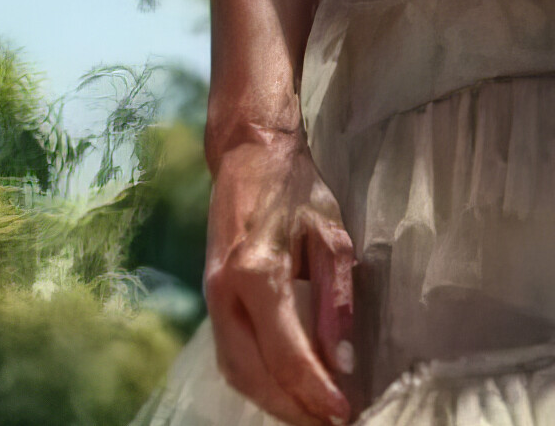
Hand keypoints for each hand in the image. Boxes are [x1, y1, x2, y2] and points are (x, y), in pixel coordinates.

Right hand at [204, 123, 356, 425]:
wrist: (248, 156)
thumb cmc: (297, 191)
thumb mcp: (333, 238)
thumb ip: (336, 301)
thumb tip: (342, 361)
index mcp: (256, 273)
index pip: (286, 352)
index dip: (315, 389)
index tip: (344, 411)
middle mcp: (225, 292)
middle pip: (254, 373)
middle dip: (293, 406)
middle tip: (333, 420)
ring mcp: (211, 298)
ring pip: (236, 371)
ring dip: (274, 401)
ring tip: (314, 414)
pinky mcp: (211, 300)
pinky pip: (229, 355)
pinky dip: (257, 382)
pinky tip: (287, 390)